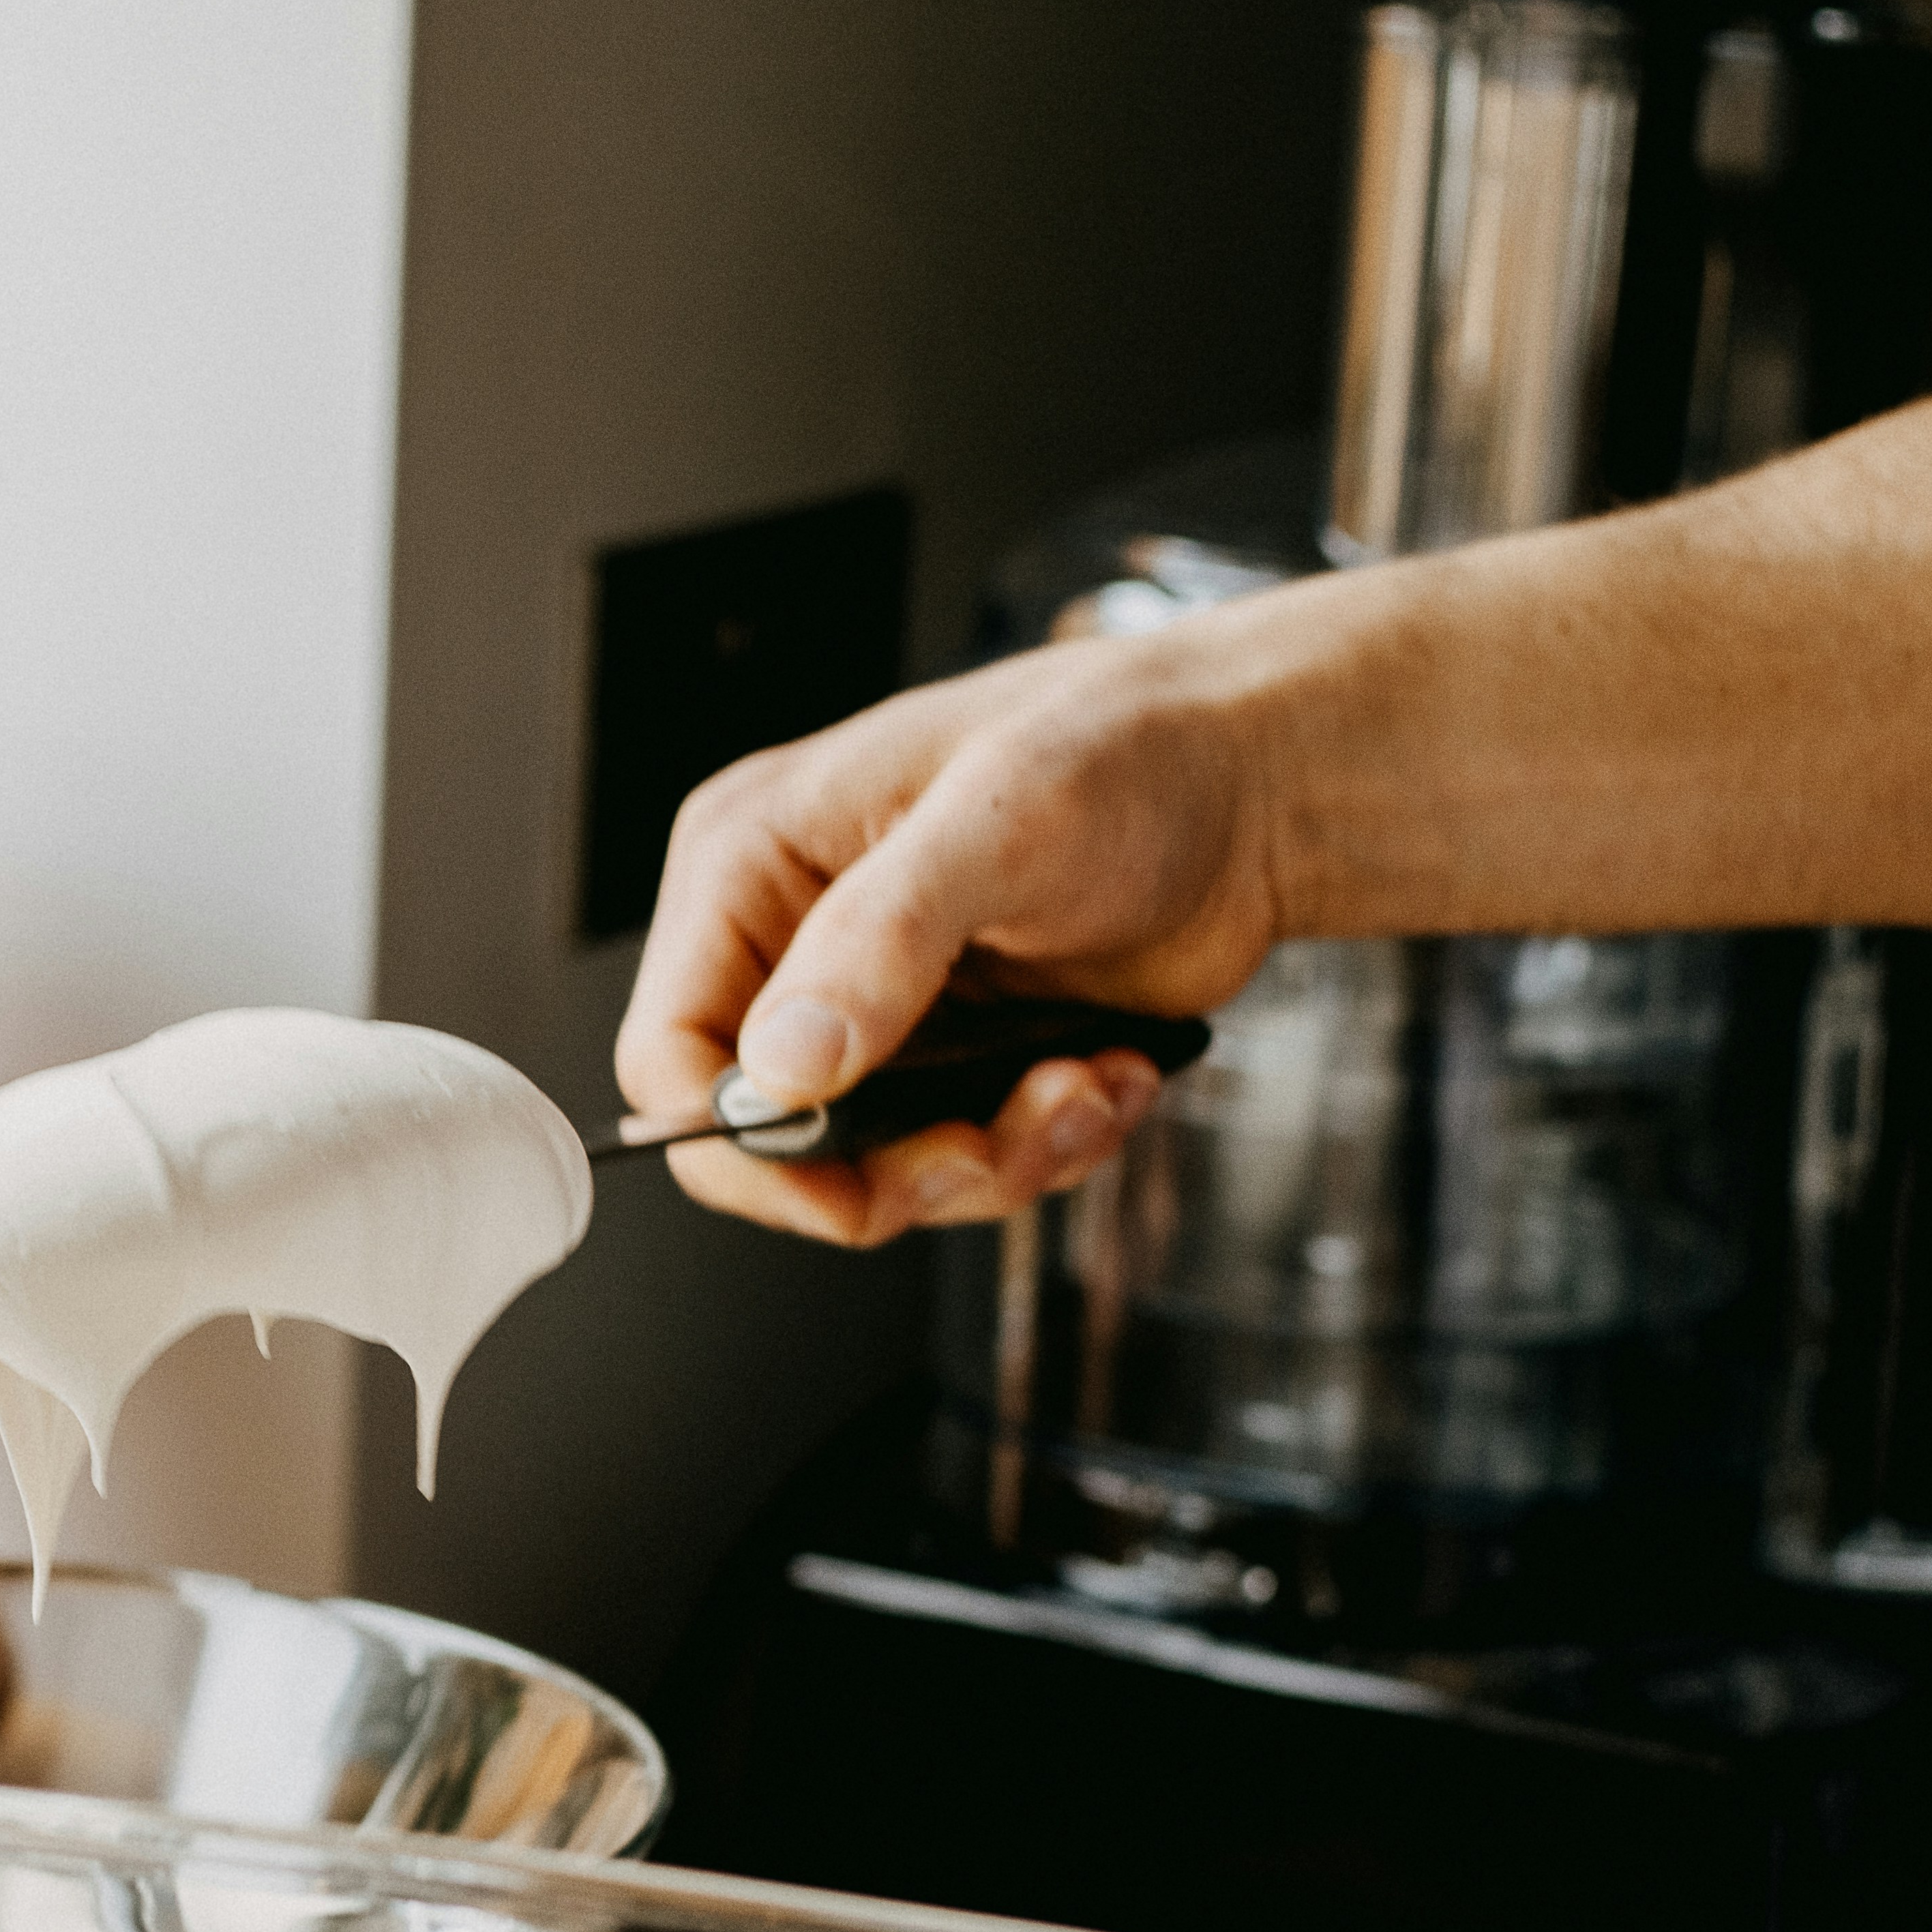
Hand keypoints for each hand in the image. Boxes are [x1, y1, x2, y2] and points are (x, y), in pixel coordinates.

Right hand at [612, 626, 1280, 1247]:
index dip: (746, 1145)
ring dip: (993, 1162)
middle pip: (773, 1142)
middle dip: (893, 1170)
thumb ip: (880, 939)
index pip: (672, 1055)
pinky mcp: (955, 1056)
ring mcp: (879, 1008)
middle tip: (991, 1147)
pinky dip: (1043, 1147)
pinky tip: (1103, 1075)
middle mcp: (798, 943)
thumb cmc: (1128, 750)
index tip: (849, 1181)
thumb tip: (783, 1066)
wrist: (1259, 782)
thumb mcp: (1001, 824)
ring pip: (873, 1171)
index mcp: (753, 863)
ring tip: (1084, 1086)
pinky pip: (960, 1162)